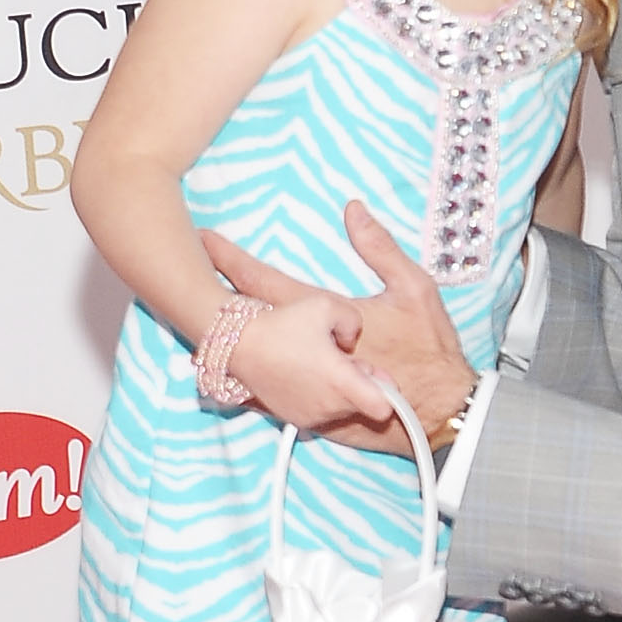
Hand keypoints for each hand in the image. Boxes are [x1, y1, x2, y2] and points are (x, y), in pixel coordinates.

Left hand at [203, 205, 476, 452]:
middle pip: (246, 317)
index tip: (204, 240)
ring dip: (222, 336)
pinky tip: (224, 365)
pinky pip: (261, 393)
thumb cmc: (428, 349)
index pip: (264, 281)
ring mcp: (299, 384)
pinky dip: (241, 375)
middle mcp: (302, 350)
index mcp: (324, 314)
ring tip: (193, 316)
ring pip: (247, 359)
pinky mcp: (305, 411)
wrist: (438, 412)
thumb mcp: (414, 289)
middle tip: (183, 270)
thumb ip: (380, 248)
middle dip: (214, 293)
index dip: (231, 259)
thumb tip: (352, 209)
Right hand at [209, 285, 404, 444]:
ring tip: (319, 362)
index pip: (384, 407)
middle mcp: (328, 406)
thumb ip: (354, 321)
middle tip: (343, 357)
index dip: (387, 391)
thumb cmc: (284, 323)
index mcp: (341, 382)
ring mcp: (310, 415)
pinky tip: (305, 372)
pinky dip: (320, 395)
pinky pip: (320, 409)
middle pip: (364, 403)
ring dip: (339, 389)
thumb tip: (353, 338)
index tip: (379, 376)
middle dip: (361, 382)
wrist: (236, 343)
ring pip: (342, 407)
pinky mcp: (293, 417)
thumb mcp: (328, 304)